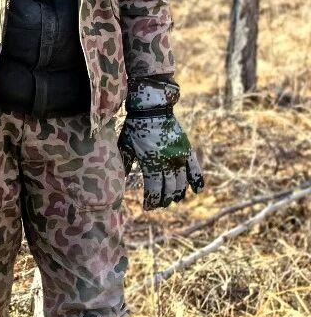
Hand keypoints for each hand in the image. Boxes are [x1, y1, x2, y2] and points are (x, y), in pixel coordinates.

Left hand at [118, 85, 203, 209]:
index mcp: (152, 162)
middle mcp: (168, 162)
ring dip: (178, 193)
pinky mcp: (187, 150)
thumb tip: (118, 179)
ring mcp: (180, 156)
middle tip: (158, 204)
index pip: (155, 189)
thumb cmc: (134, 127)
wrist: (152, 108)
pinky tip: (197, 191)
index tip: (148, 208)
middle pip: (169, 188)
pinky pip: (195, 168)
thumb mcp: (125, 146)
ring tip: (172, 200)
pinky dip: (197, 181)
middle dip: (164, 199)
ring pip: (182, 182)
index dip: (152, 201)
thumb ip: (125, 163)